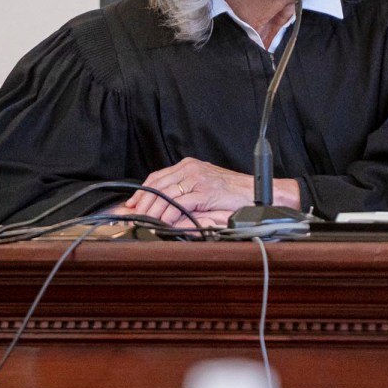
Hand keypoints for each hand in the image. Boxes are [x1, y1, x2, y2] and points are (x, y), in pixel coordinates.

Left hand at [121, 157, 299, 227]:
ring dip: (152, 209)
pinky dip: (169, 213)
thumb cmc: (232, 193)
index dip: (142, 192)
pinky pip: (181, 202)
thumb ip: (185, 195)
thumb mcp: (204, 189)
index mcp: (188, 166)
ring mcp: (198, 178)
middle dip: (142, 202)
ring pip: (166, 193)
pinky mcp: (205, 191)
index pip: (157, 177)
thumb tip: (163, 209)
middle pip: (157, 185)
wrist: (256, 192)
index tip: (131, 205)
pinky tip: (162, 221)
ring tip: (143, 221)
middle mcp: (191, 168)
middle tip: (132, 216)